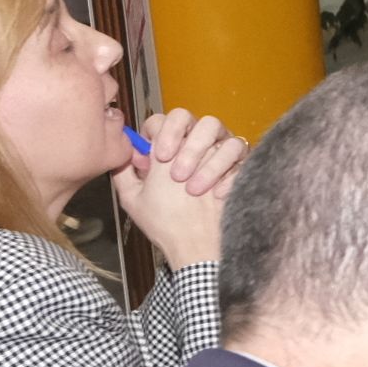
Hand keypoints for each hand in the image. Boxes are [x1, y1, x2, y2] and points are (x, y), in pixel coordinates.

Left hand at [109, 108, 246, 267]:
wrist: (196, 248)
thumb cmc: (164, 224)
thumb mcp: (134, 198)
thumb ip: (125, 171)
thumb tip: (128, 147)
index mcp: (170, 148)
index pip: (165, 120)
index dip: (162, 131)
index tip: (158, 156)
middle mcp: (197, 145)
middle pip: (196, 117)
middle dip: (186, 142)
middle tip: (175, 172)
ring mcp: (221, 153)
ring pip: (220, 130)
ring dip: (204, 158)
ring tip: (192, 188)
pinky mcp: (242, 165)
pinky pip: (239, 152)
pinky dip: (225, 173)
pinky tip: (216, 194)